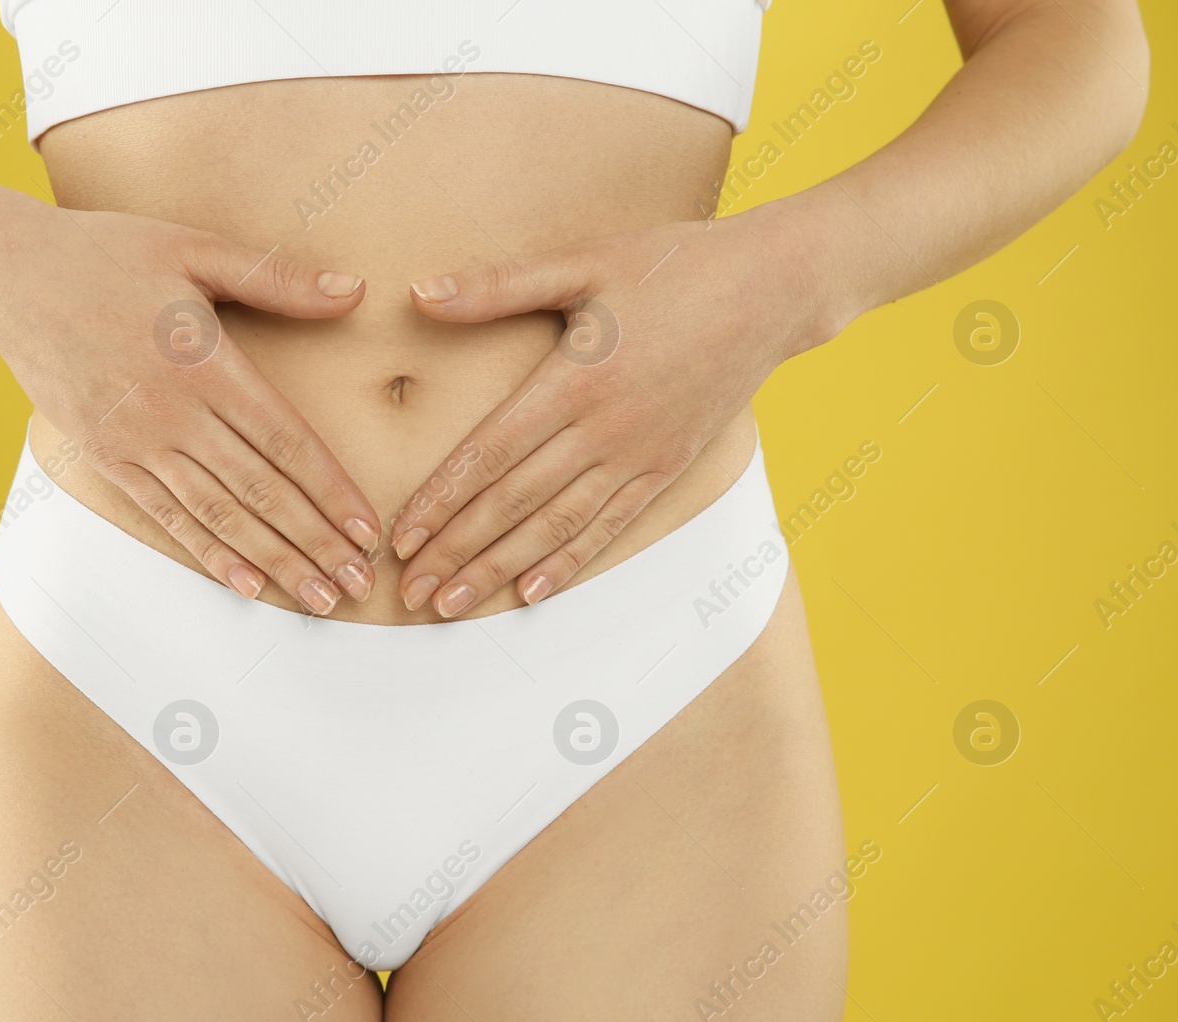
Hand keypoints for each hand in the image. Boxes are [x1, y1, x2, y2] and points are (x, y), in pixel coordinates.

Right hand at [0, 186, 379, 614]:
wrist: (4, 276)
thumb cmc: (105, 253)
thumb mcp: (193, 249)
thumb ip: (276, 279)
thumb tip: (354, 291)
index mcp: (204, 362)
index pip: (285, 441)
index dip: (331, 490)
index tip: (367, 529)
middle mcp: (173, 413)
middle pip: (260, 491)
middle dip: (316, 543)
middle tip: (358, 584)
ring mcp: (136, 442)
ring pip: (218, 516)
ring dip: (273, 561)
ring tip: (319, 597)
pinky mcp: (106, 459)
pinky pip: (167, 517)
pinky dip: (210, 553)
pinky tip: (247, 585)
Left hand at [390, 202, 847, 616]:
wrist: (776, 288)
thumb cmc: (674, 265)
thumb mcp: (585, 262)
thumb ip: (500, 286)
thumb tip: (421, 293)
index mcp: (576, 378)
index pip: (492, 453)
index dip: (442, 499)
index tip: (402, 536)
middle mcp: (606, 429)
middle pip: (514, 503)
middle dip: (457, 550)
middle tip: (411, 590)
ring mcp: (640, 455)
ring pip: (557, 526)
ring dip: (500, 569)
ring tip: (453, 604)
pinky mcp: (667, 468)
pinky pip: (610, 526)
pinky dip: (568, 562)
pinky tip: (531, 592)